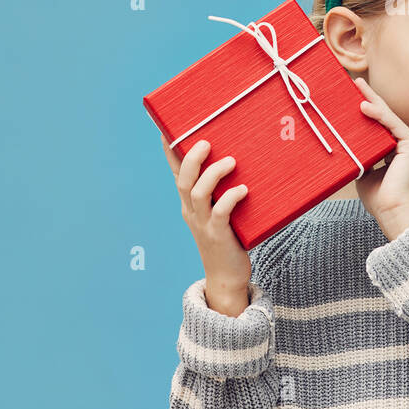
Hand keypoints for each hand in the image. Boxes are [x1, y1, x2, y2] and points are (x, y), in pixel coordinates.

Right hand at [161, 134, 251, 291]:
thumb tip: (239, 161)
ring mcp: (203, 224)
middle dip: (192, 158)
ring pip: (198, 193)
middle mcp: (192, 211)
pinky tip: (243, 190)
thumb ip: (223, 191)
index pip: (176, 173)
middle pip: (183, 180)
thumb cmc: (228, 239)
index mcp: (189, 204)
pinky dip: (230, 198)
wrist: (226, 276)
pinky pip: (220, 213)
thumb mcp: (220, 212)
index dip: (170, 153)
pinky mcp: (219, 235)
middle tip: (206, 142)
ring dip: (213, 174)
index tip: (165, 131)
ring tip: (231, 161)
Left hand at [353, 77, 408, 219]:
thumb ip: (360, 157)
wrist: (391, 211)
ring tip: (358, 87)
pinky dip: (379, 115)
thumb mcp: (364, 172)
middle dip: (370, 97)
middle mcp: (403, 144)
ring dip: (373, 100)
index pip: (379, 125)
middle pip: (384, 116)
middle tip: (356, 82)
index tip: (353, 97)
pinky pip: (393, 124)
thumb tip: (346, 146)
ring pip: (388, 117)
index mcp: (393, 151)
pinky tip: (365, 106)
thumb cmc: (378, 198)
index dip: (368, 109)